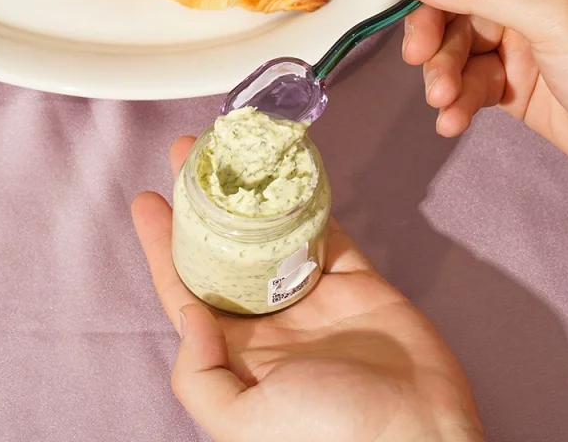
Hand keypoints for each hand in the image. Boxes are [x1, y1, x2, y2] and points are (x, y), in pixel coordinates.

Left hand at [132, 137, 482, 441]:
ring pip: (269, 233)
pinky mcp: (352, 282)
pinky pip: (324, 233)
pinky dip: (308, 203)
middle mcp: (267, 319)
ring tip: (227, 154)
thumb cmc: (330, 436)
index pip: (185, 286)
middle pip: (222, 248)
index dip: (161, 243)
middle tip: (184, 155)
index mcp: (235, 351)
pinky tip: (287, 176)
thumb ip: (201, 375)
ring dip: (248, 195)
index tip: (147, 201)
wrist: (421, 436)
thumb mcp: (244, 422)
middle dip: (200, 203)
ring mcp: (309, 297)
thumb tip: (188, 314)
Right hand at [395, 0, 567, 171]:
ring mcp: (523, 29)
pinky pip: (466, 75)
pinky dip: (455, 97)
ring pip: (455, 35)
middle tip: (419, 51)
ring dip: (441, 69)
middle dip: (433, 22)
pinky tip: (454, 118)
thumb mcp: (555, 16)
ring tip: (444, 98)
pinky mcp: (514, 74)